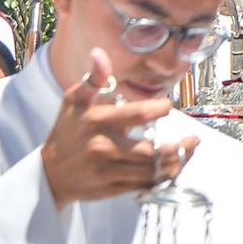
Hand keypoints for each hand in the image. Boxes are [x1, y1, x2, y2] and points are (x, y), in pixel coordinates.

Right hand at [40, 48, 196, 210]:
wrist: (48, 174)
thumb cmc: (66, 132)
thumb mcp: (74, 101)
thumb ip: (93, 79)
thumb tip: (100, 53)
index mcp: (97, 122)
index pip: (137, 115)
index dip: (159, 109)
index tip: (168, 106)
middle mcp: (103, 148)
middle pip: (151, 152)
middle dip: (178, 147)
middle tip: (194, 139)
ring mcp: (107, 172)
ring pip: (151, 173)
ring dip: (176, 164)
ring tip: (188, 152)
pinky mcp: (111, 190)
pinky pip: (143, 187)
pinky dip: (162, 179)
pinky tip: (173, 168)